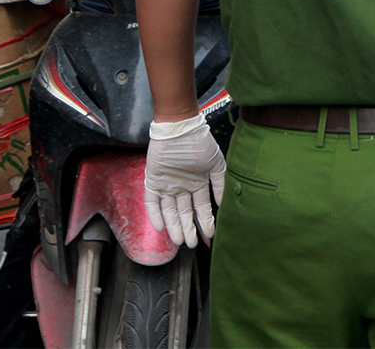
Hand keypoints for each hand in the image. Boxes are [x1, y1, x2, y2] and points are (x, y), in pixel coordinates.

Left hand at [144, 115, 224, 246]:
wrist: (180, 130)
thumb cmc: (199, 143)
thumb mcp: (216, 163)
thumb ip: (219, 184)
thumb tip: (222, 203)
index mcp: (197, 183)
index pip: (201, 208)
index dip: (205, 222)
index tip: (209, 235)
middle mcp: (182, 187)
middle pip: (184, 213)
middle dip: (189, 229)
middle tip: (192, 244)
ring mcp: (167, 185)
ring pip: (169, 211)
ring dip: (174, 226)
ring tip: (179, 241)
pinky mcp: (153, 181)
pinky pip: (152, 202)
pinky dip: (155, 215)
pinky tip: (160, 227)